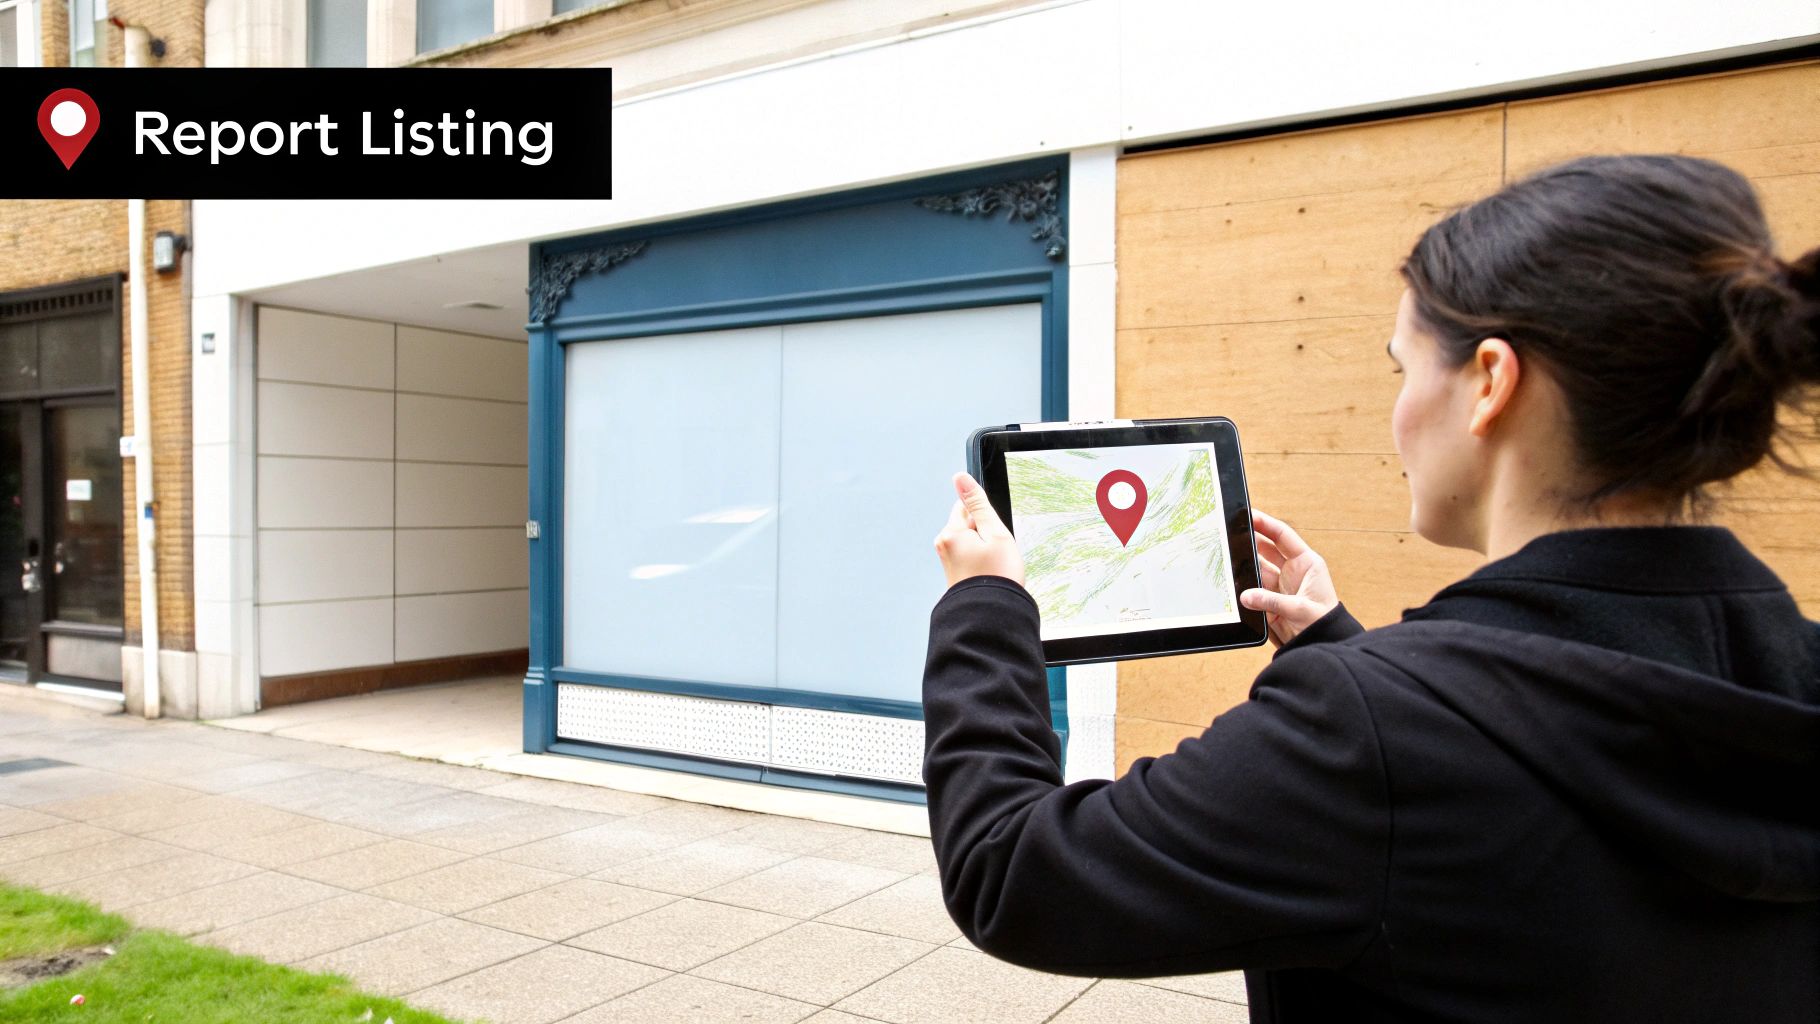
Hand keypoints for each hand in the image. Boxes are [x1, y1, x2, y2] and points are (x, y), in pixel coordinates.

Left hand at [934, 472, 1024, 588]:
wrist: (992, 614)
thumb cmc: (997, 576)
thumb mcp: (994, 533)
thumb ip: (977, 503)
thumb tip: (960, 477)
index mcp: (951, 533)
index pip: (967, 507)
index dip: (986, 519)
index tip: (994, 536)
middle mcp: (944, 544)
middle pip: (968, 524)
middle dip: (985, 534)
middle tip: (997, 553)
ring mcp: (947, 559)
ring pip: (971, 541)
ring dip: (984, 549)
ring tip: (993, 566)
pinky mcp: (953, 571)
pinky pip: (969, 555)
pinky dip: (980, 561)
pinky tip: (988, 573)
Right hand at [1239, 509, 1339, 646]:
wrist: (1320, 645)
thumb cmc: (1324, 624)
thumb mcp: (1301, 609)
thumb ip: (1272, 601)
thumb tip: (1246, 596)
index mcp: (1306, 563)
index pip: (1283, 536)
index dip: (1266, 524)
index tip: (1249, 515)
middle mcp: (1292, 571)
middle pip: (1266, 549)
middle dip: (1249, 540)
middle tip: (1231, 532)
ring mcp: (1279, 586)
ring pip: (1256, 568)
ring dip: (1244, 566)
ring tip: (1228, 558)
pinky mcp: (1269, 601)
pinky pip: (1252, 589)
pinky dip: (1243, 586)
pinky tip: (1233, 582)